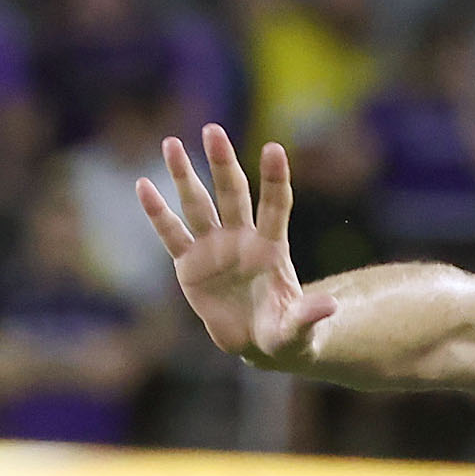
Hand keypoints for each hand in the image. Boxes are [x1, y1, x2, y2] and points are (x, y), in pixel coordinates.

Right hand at [137, 124, 335, 368]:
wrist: (259, 345)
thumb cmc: (285, 333)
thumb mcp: (299, 329)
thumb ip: (310, 315)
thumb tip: (331, 307)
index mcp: (272, 248)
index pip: (275, 205)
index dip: (275, 179)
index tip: (274, 149)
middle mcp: (242, 239)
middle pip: (233, 193)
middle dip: (222, 163)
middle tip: (213, 130)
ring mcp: (214, 248)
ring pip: (198, 204)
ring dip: (184, 175)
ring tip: (171, 143)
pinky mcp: (189, 264)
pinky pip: (171, 234)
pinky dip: (157, 213)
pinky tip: (143, 186)